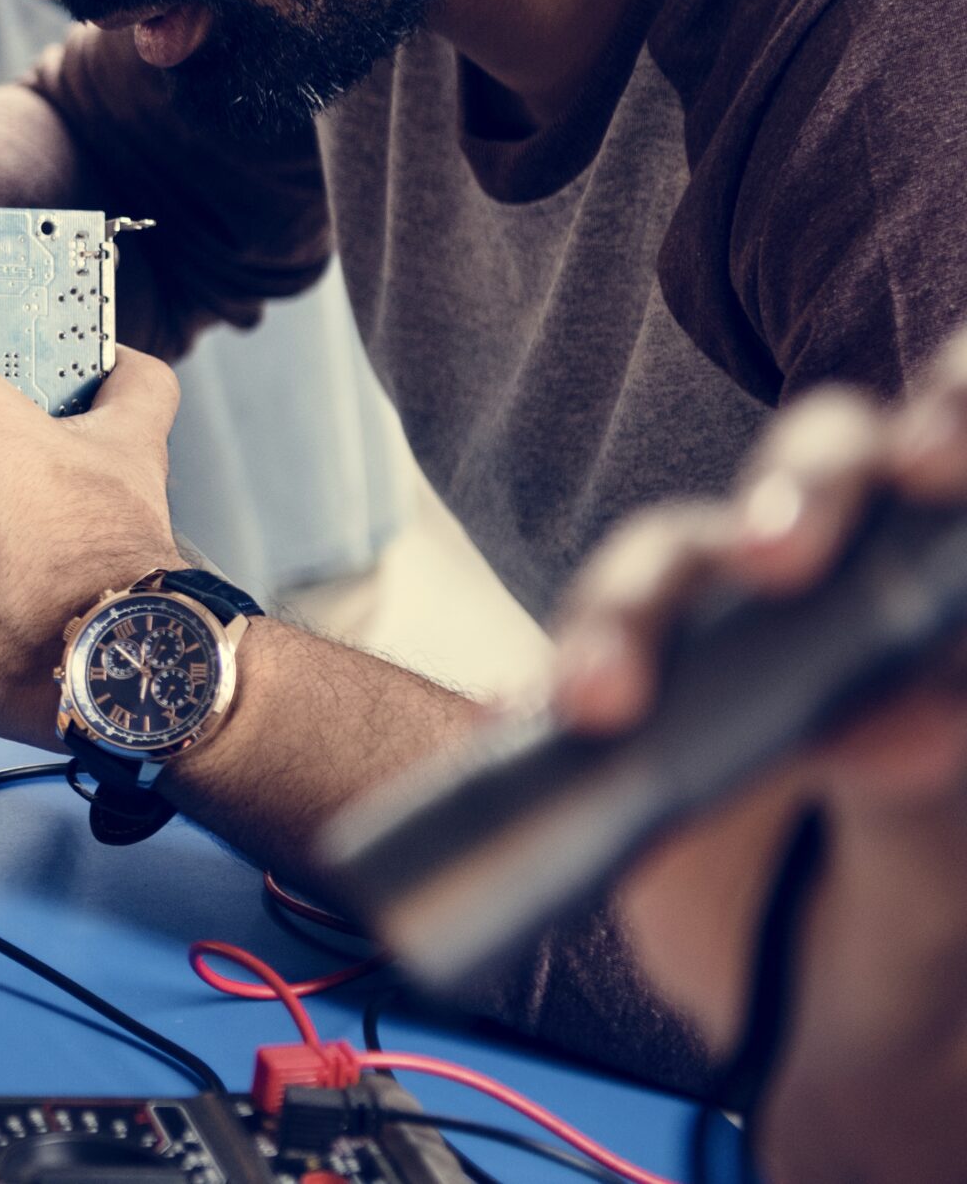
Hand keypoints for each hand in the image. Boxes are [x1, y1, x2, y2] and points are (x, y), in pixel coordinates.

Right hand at [553, 340, 966, 1183]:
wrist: (815, 1029)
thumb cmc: (911, 935)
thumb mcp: (940, 888)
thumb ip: (924, 803)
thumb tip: (909, 717)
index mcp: (941, 607)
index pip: (948, 460)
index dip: (948, 422)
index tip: (934, 463)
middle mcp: (835, 584)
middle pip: (813, 475)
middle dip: (795, 493)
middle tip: (784, 560)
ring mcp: (718, 633)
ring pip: (670, 559)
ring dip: (629, 611)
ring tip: (605, 702)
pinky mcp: (617, 692)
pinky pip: (569, 666)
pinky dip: (544, 690)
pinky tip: (528, 730)